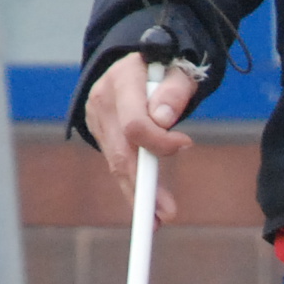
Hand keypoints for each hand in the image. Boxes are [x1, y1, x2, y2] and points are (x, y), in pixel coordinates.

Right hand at [83, 52, 202, 222]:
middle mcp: (104, 100)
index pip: (136, 122)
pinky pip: (116, 163)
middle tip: (166, 214)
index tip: (186, 144)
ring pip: (116, 162)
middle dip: (144, 185)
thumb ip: (174, 91)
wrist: (137, 62)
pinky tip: (145, 209)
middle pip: (122, 151)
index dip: (160, 141)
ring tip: (157, 221)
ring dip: (137, 194)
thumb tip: (164, 120)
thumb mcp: (178, 70)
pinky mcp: (99, 132)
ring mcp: (97, 118)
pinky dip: (131, 186)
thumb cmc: (166, 69)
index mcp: (122, 80)